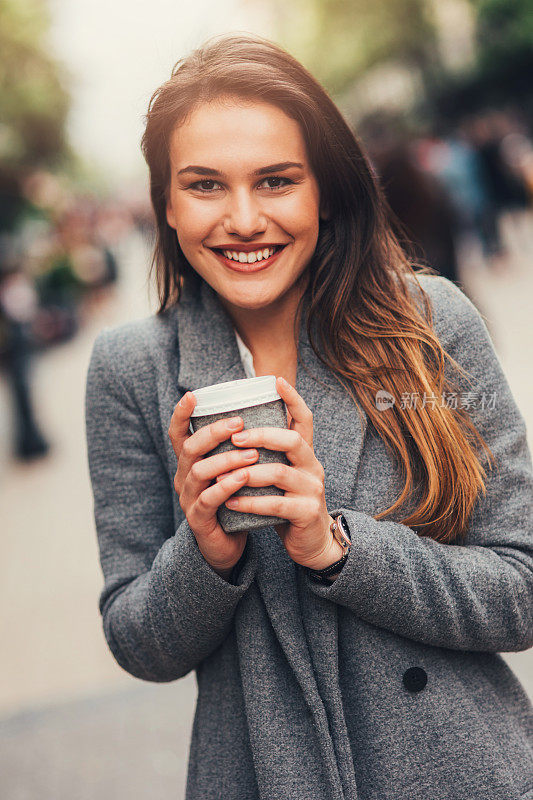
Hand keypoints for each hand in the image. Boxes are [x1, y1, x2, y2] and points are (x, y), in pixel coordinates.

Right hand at [168, 392, 259, 577]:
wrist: (228, 543)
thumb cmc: (233, 498)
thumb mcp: (230, 469)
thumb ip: (236, 445)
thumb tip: (256, 412)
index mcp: (191, 461)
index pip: (178, 433)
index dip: (182, 413)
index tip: (192, 395)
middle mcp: (184, 476)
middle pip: (190, 448)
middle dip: (214, 433)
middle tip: (239, 423)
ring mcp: (188, 498)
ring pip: (199, 472)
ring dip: (226, 460)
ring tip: (252, 454)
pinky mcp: (198, 518)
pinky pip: (208, 499)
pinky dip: (227, 486)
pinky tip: (244, 478)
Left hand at [216, 377, 337, 569]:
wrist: (311, 543)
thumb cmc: (287, 503)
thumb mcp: (280, 475)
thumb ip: (266, 456)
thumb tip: (232, 430)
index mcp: (305, 454)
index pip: (305, 419)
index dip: (293, 399)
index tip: (276, 381)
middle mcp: (312, 466)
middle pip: (291, 441)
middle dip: (262, 436)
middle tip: (235, 437)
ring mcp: (312, 490)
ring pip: (280, 473)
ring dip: (248, 473)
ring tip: (222, 476)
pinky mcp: (306, 513)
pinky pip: (276, 505)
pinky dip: (250, 502)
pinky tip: (230, 502)